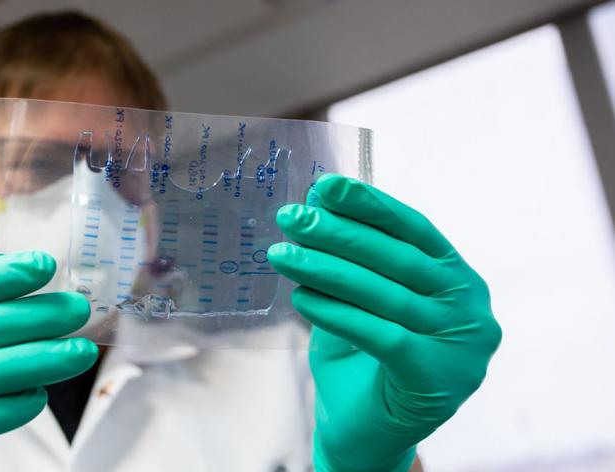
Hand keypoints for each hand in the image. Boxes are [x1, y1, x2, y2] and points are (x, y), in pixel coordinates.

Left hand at [268, 175, 501, 471]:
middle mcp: (469, 305)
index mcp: (457, 275)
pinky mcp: (438, 377)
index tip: (326, 186)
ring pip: (384, 294)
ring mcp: (461, 344)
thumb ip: (349, 255)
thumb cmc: (363, 358)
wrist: (368, 431)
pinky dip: (336, 312)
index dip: (369, 205)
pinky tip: (301, 297)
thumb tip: (318, 199)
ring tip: (282, 254)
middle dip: (338, 234)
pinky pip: (379, 333)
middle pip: (397, 258)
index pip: (413, 229)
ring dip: (326, 269)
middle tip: (292, 218)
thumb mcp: (358, 298)